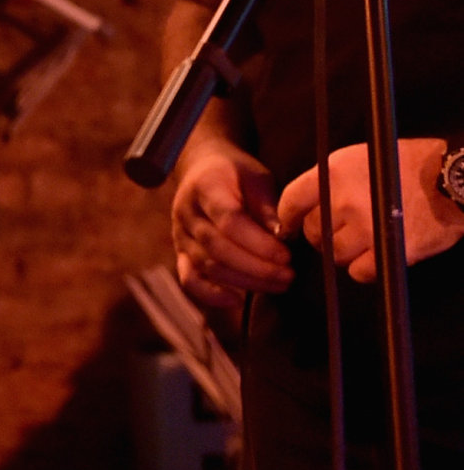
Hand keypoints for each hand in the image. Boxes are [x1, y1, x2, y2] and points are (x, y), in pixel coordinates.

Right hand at [170, 143, 292, 309]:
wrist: (203, 168)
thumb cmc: (236, 173)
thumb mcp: (257, 178)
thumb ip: (267, 206)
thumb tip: (282, 237)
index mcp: (205, 187)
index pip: (228, 221)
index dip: (258, 243)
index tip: (286, 255)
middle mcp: (186, 213)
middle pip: (217, 248)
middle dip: (256, 267)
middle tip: (288, 275)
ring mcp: (180, 235)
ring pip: (208, 266)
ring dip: (245, 281)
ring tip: (277, 284)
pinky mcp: (181, 252)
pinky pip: (189, 279)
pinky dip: (211, 294)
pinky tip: (237, 300)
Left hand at [274, 140, 463, 283]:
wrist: (449, 180)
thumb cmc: (405, 165)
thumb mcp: (357, 159)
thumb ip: (329, 181)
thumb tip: (307, 206)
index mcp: (333, 173)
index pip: (292, 201)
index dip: (288, 218)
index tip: (289, 227)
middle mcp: (345, 201)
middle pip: (313, 231)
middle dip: (320, 235)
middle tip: (335, 233)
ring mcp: (367, 228)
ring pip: (335, 254)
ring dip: (342, 253)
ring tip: (358, 243)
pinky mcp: (389, 251)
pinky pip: (360, 272)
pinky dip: (363, 269)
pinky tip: (373, 257)